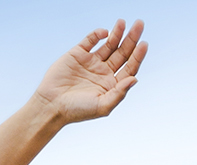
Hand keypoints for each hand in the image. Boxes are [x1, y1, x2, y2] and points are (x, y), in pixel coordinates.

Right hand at [32, 20, 147, 124]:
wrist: (52, 104)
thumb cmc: (78, 110)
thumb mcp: (102, 106)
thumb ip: (119, 93)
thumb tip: (134, 79)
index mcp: (113, 84)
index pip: (130, 67)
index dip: (138, 55)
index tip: (144, 44)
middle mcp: (105, 71)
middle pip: (122, 52)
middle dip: (131, 39)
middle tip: (139, 25)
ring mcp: (92, 62)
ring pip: (109, 44)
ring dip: (117, 33)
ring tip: (123, 22)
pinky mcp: (78, 54)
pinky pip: (90, 40)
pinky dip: (97, 35)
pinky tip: (105, 32)